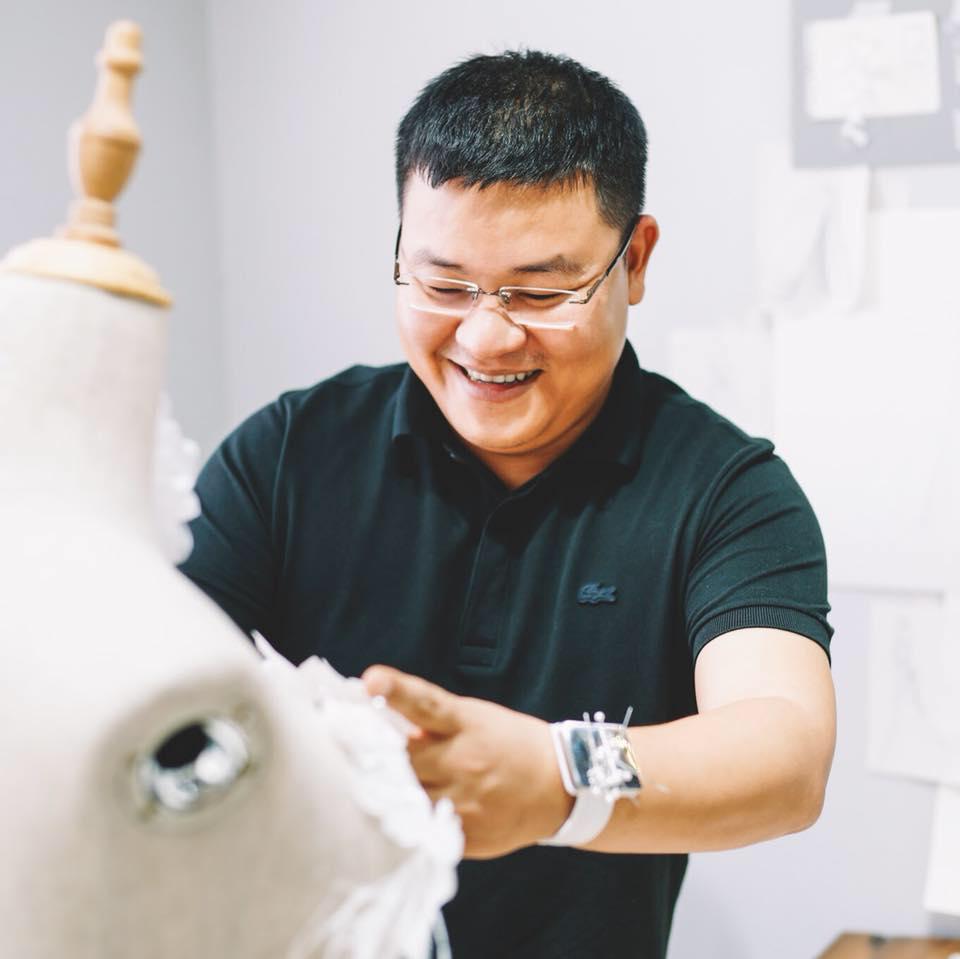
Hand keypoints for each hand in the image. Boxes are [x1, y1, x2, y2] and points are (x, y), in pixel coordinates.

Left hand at [362, 665, 572, 858]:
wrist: (559, 786)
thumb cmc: (508, 743)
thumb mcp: (475, 719)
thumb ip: (433, 725)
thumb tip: (383, 727)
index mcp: (466, 724)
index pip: (426, 703)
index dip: (397, 691)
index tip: (371, 680)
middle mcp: (463, 761)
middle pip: (400, 759)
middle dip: (373, 756)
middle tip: (342, 750)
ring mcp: (464, 801)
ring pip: (406, 797)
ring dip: (386, 791)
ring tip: (361, 786)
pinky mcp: (466, 835)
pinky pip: (423, 829)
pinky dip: (407, 821)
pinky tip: (397, 816)